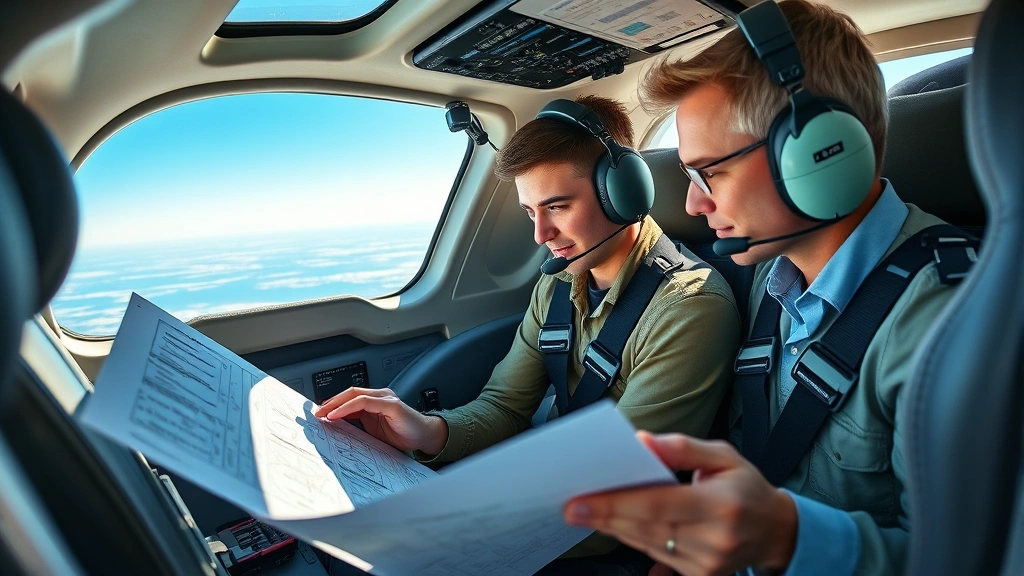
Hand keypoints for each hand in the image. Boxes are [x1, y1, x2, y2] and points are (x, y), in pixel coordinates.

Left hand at [313, 387, 447, 454]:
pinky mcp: (391, 405)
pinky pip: (364, 402)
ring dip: (335, 403)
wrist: (425, 437)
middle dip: (330, 402)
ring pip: (355, 395)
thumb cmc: (402, 435)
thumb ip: (359, 426)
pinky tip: (336, 415)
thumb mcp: (374, 431)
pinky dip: (347, 407)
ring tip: (322, 414)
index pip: (350, 397)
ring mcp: (386, 398)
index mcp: (376, 402)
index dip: (333, 404)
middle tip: (315, 413)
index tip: (319, 414)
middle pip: (349, 392)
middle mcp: (380, 396)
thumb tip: (336, 428)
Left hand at [563, 432, 796, 575]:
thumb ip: (681, 448)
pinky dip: (631, 538)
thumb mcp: (723, 456)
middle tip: (572, 505)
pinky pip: (655, 555)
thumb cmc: (746, 487)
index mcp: (722, 504)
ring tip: (586, 511)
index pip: (658, 504)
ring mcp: (708, 563)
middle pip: (646, 526)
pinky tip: (613, 524)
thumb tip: (641, 442)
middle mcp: (715, 538)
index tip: (583, 499)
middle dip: (605, 515)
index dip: (617, 502)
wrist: (775, 531)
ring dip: (613, 527)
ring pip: (646, 543)